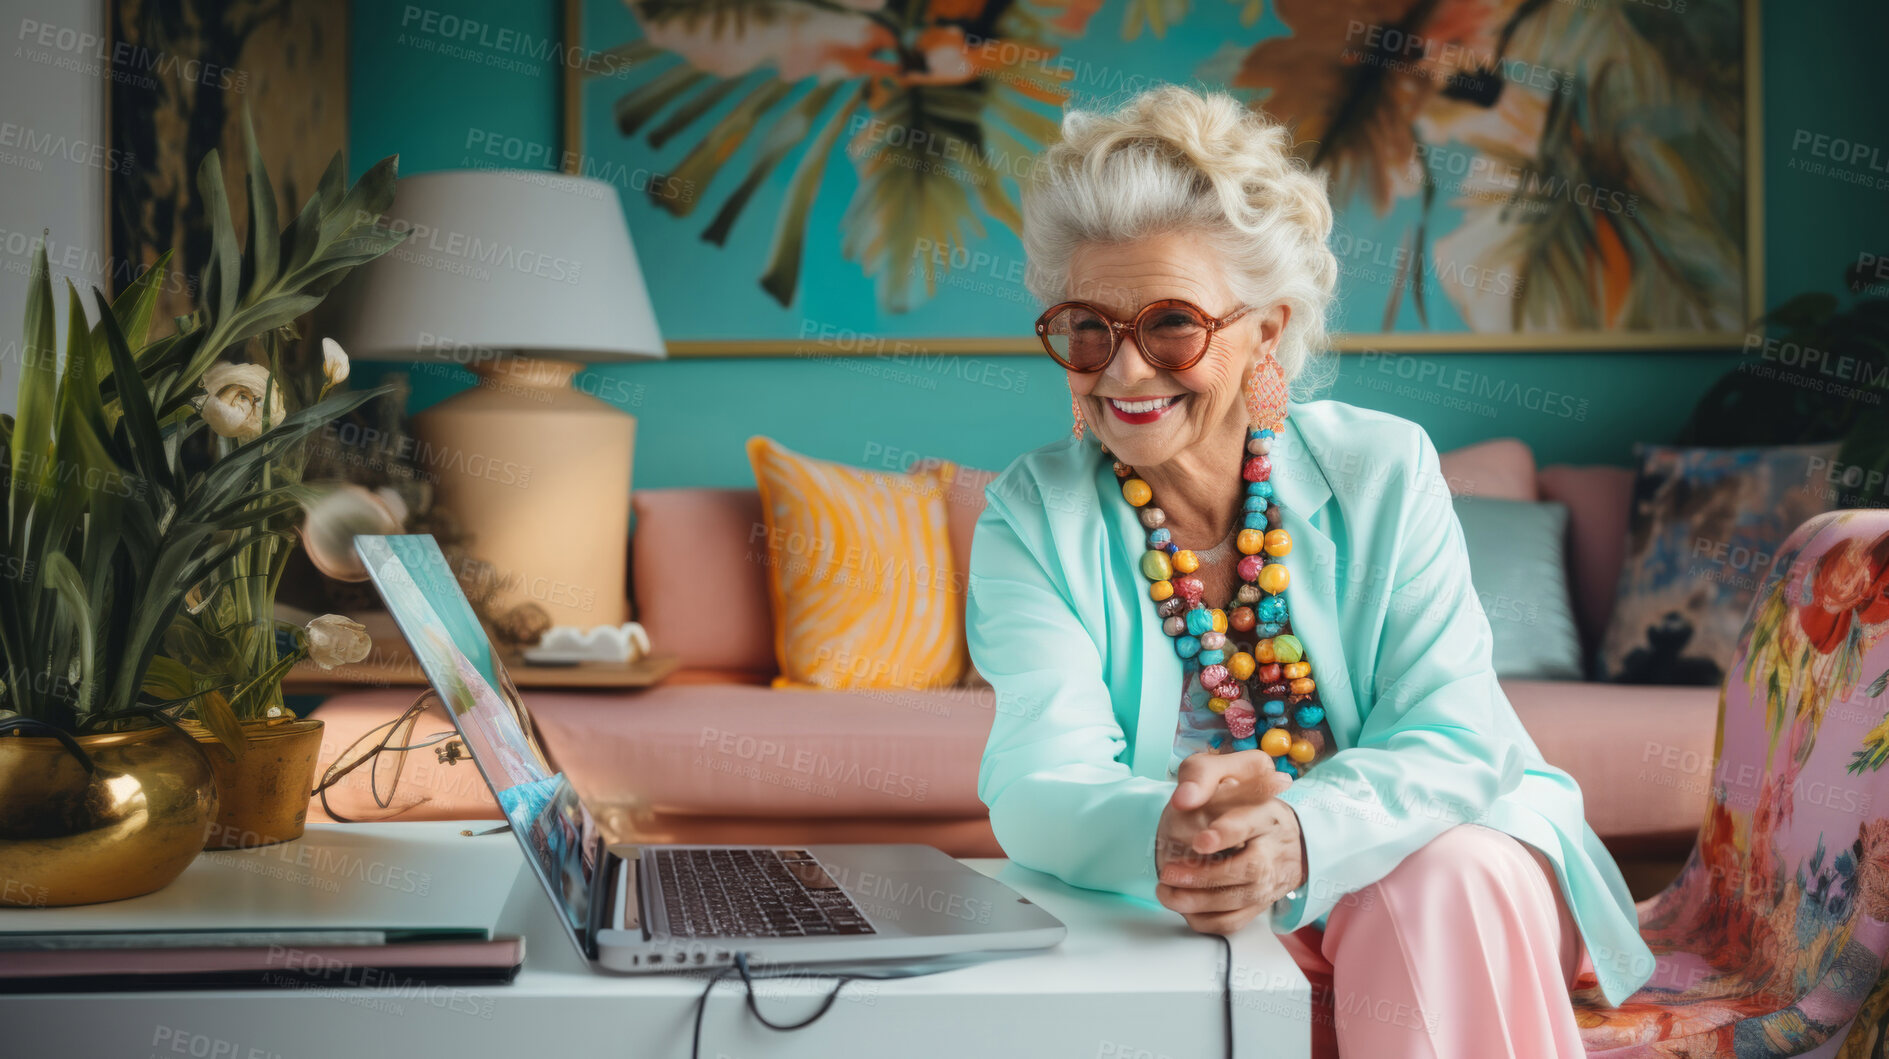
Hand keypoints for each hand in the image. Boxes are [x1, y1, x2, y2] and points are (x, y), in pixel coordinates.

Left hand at [1154, 751, 1305, 934]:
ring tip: (1164, 891)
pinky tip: (1182, 906)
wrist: (1281, 832)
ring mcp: (1271, 880)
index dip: (1226, 833)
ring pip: (1239, 900)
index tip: (1199, 840)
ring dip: (1197, 901)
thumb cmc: (1243, 798)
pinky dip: (1205, 920)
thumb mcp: (1225, 771)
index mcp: (1266, 812)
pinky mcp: (1260, 904)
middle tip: (1167, 873)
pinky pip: (1234, 921)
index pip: (1251, 822)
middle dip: (1204, 876)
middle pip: (1249, 870)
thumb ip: (1201, 774)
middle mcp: (1274, 848)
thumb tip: (1183, 798)